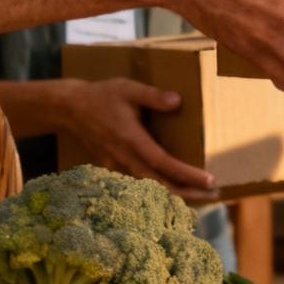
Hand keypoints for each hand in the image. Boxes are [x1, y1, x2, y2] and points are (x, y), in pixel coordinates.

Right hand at [54, 78, 216, 199]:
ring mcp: (119, 165)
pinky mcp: (116, 166)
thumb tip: (177, 101)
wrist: (70, 109)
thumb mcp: (128, 89)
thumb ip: (153, 96)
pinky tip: (175, 187)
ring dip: (175, 192)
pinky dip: (160, 187)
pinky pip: (141, 182)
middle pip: (160, 184)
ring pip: (151, 186)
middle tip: (213, 194)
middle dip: (188, 192)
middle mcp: (126, 158)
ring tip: (200, 194)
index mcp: (132, 140)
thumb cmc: (101, 97)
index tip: (209, 180)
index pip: (164, 164)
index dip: (187, 174)